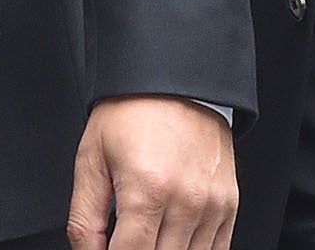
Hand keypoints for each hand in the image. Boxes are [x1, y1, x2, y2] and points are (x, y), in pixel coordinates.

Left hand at [69, 95, 236, 249]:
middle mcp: (186, 201)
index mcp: (147, 189)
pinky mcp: (229, 204)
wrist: (174, 80)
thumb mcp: (91, 158)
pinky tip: (172, 240)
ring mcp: (212, 205)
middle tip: (124, 238)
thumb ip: (85, 218)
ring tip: (146, 235)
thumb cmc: (130, 112)